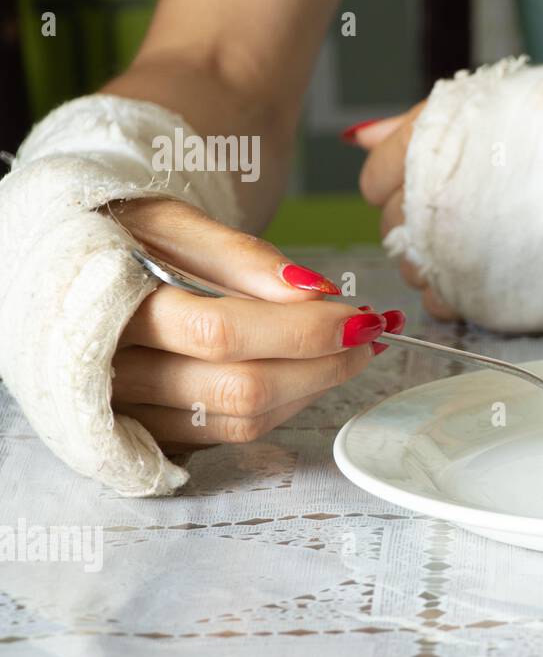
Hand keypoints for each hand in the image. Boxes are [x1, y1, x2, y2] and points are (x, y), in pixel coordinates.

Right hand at [109, 198, 404, 450]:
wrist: (57, 267)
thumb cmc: (115, 236)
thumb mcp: (167, 221)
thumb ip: (240, 256)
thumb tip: (314, 289)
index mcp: (106, 310)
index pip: (221, 332)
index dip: (302, 328)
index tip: (361, 312)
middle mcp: (111, 374)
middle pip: (240, 387)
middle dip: (324, 362)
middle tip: (371, 331)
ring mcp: (128, 414)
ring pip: (242, 420)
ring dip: (313, 387)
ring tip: (350, 348)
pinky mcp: (149, 435)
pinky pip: (231, 435)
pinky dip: (283, 404)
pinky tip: (309, 371)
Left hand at [353, 106, 461, 321]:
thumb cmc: (538, 133)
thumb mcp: (471, 110)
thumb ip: (406, 129)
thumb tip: (356, 137)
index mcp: (422, 148)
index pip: (375, 181)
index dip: (397, 183)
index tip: (426, 181)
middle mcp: (428, 196)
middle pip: (390, 227)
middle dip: (411, 226)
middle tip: (449, 215)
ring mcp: (449, 245)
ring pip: (410, 268)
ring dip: (429, 263)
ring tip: (467, 246)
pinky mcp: (475, 286)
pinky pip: (438, 303)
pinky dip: (448, 297)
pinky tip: (467, 281)